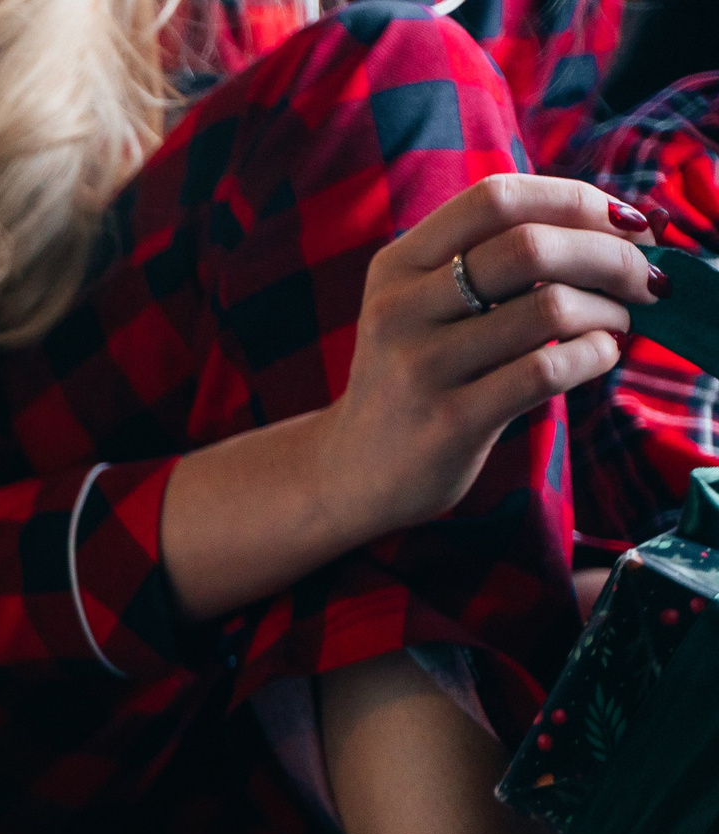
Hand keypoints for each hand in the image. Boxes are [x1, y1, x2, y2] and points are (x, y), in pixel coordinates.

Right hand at [323, 172, 661, 541]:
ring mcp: (421, 367)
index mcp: (398, 266)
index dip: (574, 199)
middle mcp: (400, 309)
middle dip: (610, 254)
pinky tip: (600, 355)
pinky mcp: (450, 422)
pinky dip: (596, 354)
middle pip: (530, 246)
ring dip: (609, 310)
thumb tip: (615, 226)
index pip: (496, 199)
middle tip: (644, 276)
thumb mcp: (426, 305)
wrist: (354, 469)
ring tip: (620, 322)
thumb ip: (492, 260)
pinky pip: (546, 371)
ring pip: (548, 308)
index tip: (623, 222)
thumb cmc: (419, 375)